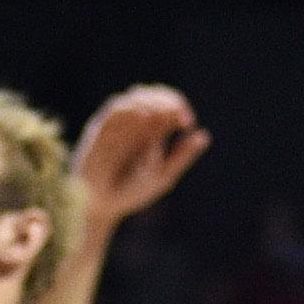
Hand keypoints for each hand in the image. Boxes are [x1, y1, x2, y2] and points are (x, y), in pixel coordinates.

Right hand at [73, 85, 212, 232]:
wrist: (103, 206)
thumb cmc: (133, 192)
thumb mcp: (163, 176)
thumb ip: (181, 156)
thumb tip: (204, 135)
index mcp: (153, 131)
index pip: (168, 106)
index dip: (178, 106)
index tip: (188, 121)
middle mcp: (135, 124)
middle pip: (152, 96)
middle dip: (167, 100)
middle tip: (180, 114)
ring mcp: (117, 125)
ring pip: (133, 99)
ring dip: (150, 101)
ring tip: (163, 112)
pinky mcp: (99, 130)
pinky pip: (113, 113)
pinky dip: (129, 109)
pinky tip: (143, 115)